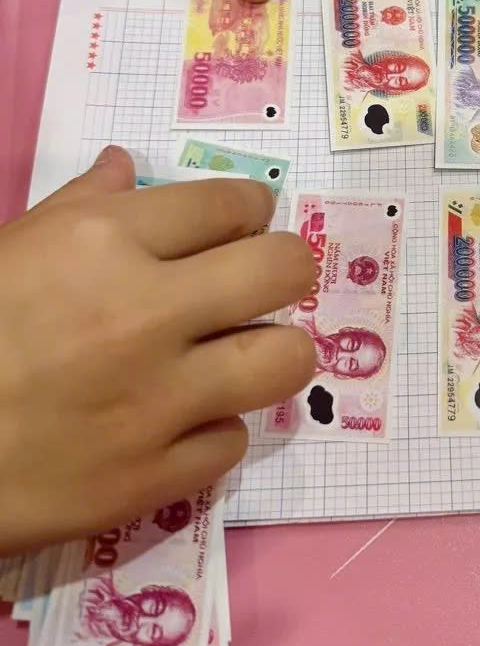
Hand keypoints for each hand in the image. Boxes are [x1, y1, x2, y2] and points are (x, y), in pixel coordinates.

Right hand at [0, 146, 314, 552]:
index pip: (231, 203)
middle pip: (283, 269)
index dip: (249, 210)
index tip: (245, 225)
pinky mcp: (151, 479)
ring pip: (285, 360)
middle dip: (286, 268)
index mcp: (104, 242)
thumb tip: (125, 165)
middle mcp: (145, 314)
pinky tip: (181, 423)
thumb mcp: (8, 249)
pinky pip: (231, 443)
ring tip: (242, 353)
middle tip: (264, 281)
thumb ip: (77, 204)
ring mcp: (156, 402)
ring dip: (271, 352)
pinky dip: (212, 431)